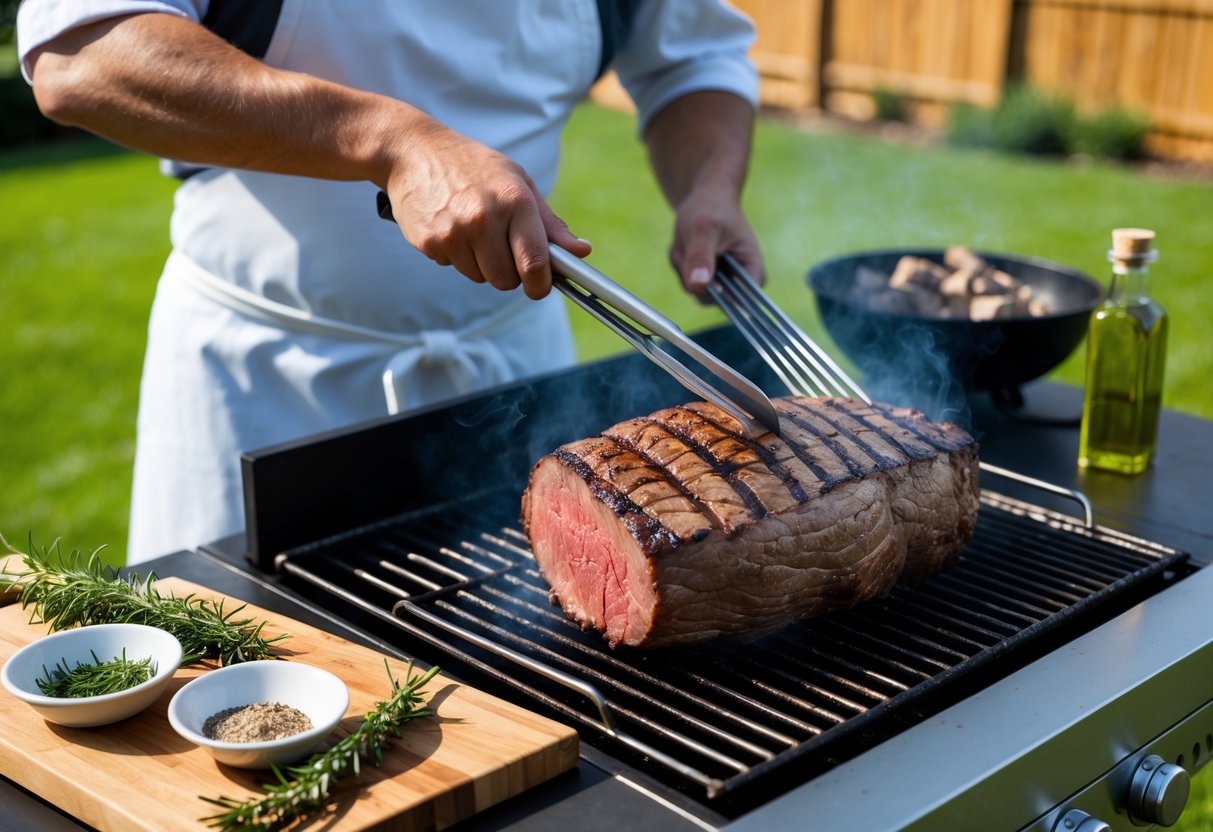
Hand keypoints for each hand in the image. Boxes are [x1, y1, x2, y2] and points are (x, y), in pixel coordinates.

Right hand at [380, 119, 589, 298]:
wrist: (413, 152)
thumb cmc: (474, 167)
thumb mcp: (518, 182)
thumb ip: (549, 223)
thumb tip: (581, 252)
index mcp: (514, 201)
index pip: (535, 262)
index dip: (541, 284)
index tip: (540, 287)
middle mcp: (484, 218)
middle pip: (506, 280)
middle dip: (508, 272)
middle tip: (501, 247)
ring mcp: (454, 232)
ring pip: (479, 277)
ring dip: (480, 264)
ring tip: (472, 230)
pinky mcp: (430, 242)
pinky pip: (453, 267)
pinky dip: (455, 255)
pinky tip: (450, 226)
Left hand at [669, 187, 763, 303]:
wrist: (703, 199)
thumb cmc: (711, 209)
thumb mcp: (704, 229)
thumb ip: (701, 256)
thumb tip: (698, 286)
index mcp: (753, 271)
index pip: (741, 301)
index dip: (718, 294)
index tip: (704, 273)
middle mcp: (740, 282)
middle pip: (711, 297)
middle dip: (693, 272)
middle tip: (693, 243)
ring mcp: (723, 282)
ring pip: (695, 290)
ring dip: (684, 266)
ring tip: (690, 241)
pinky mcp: (708, 280)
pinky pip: (687, 283)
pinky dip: (680, 264)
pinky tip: (687, 245)